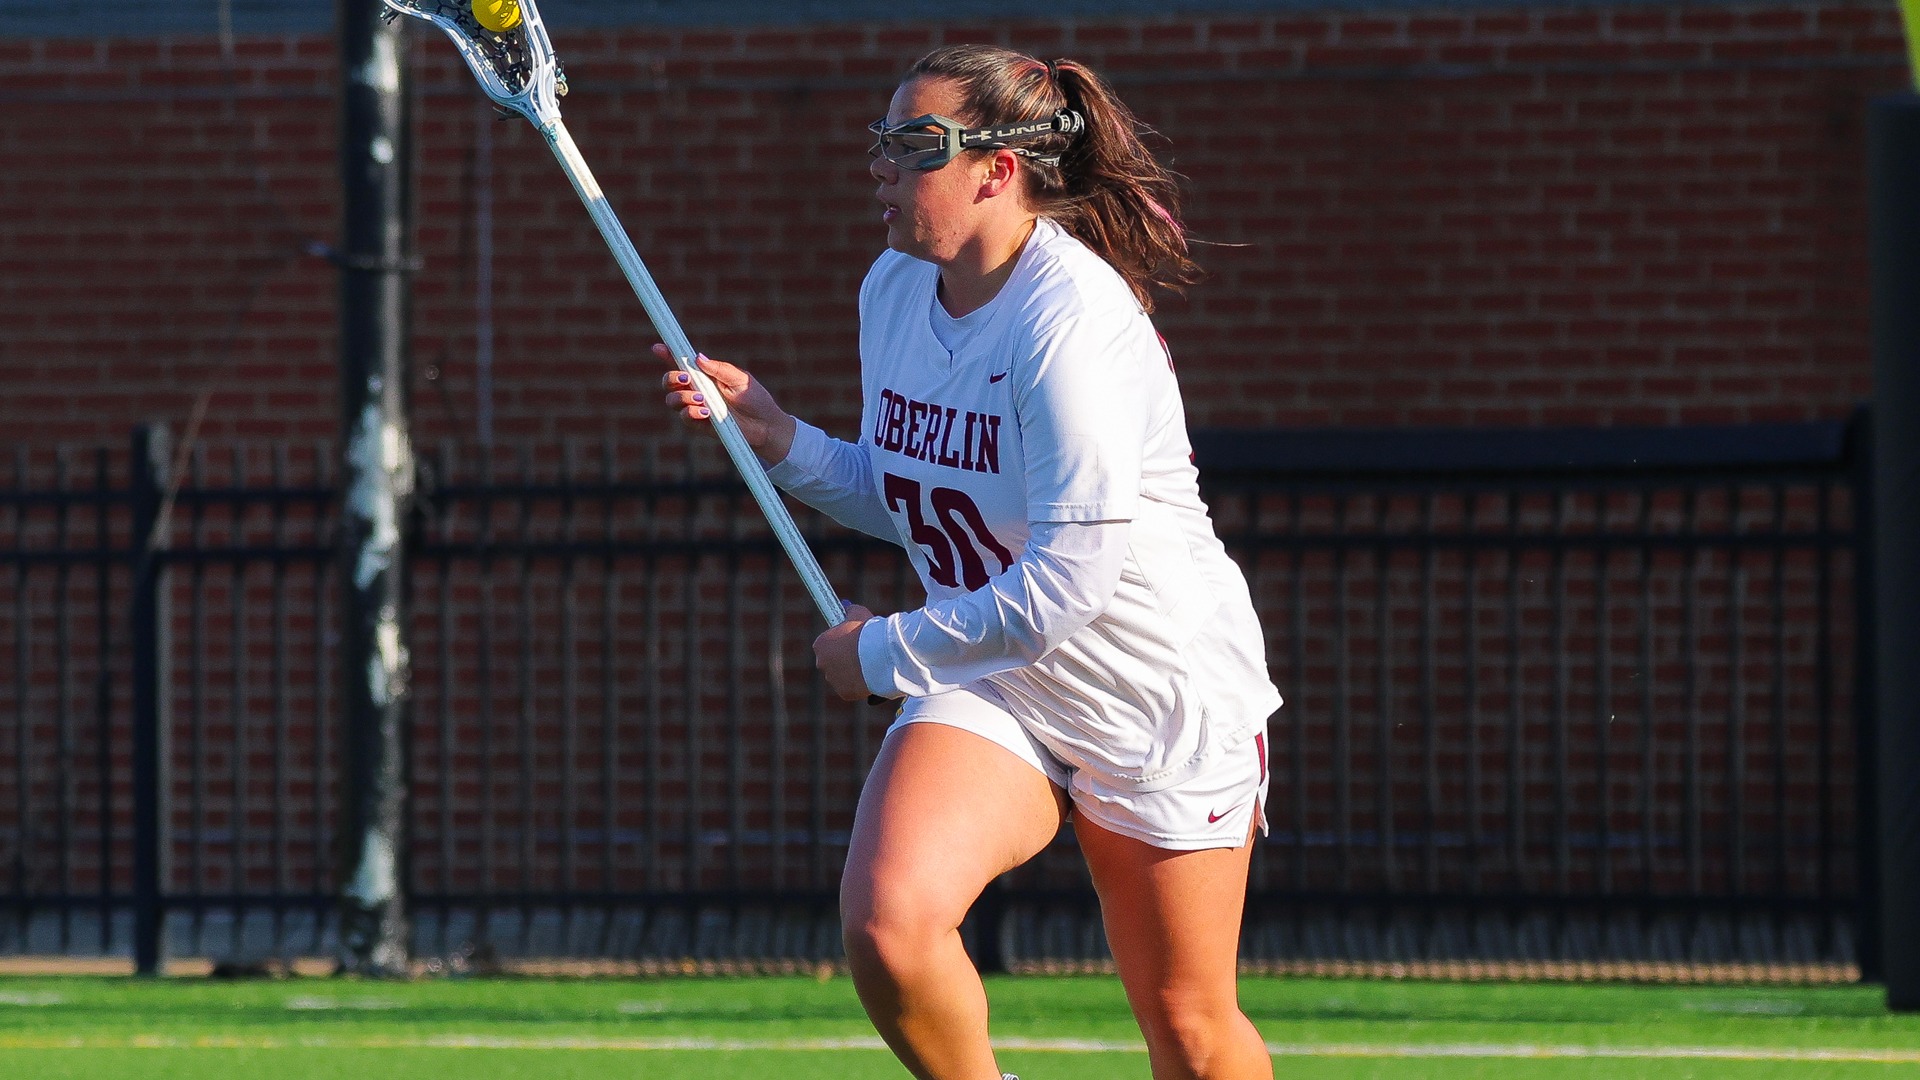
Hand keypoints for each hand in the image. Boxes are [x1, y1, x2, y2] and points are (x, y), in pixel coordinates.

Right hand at [654, 344, 797, 465]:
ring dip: (682, 396)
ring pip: (672, 400)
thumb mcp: (740, 378)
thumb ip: (719, 368)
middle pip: (669, 382)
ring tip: (701, 398)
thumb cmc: (755, 398)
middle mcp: (697, 390)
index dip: (667, 354)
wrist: (766, 425)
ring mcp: (697, 407)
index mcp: (705, 375)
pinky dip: (691, 412)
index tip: (658, 347)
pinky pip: (685, 417)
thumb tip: (698, 357)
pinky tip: (706, 411)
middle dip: (671, 378)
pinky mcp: (700, 424)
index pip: (682, 363)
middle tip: (686, 378)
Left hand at [814, 603, 875, 702]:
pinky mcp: (844, 693)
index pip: (825, 644)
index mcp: (820, 645)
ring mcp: (832, 680)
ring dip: (850, 672)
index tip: (849, 641)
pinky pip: (850, 688)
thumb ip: (850, 611)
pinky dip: (857, 684)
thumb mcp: (858, 614)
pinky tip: (869, 676)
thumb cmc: (868, 632)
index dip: (838, 642)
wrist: (881, 654)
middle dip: (842, 659)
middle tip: (859, 653)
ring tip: (868, 664)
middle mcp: (821, 663)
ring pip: (840, 676)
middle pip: (830, 662)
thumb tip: (848, 608)